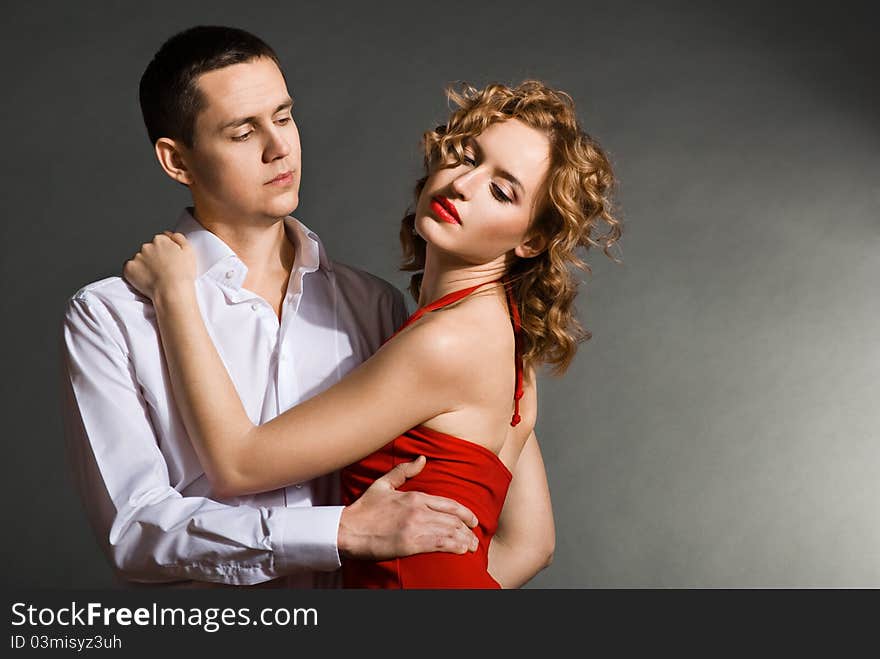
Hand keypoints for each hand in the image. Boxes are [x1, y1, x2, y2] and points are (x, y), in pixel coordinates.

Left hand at [123, 232, 195, 299]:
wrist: (172, 292)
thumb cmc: (182, 274)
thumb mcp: (189, 252)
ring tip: (155, 277)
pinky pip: (130, 269)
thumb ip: (179, 238)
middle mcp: (147, 246)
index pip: (160, 241)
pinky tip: (147, 280)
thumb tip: (170, 234)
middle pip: (148, 250)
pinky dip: (136, 274)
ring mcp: (137, 257)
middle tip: (162, 270)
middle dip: (153, 258)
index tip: (168, 261)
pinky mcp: (129, 268)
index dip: (165, 252)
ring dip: (145, 266)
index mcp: (161, 240)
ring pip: (139, 260)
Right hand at [338, 456, 479, 560]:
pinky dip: (455, 547)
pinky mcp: (410, 543)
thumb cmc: (364, 509)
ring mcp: (415, 527)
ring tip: (471, 547)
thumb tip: (423, 459)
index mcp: (415, 496)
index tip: (474, 521)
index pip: (449, 505)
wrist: (347, 530)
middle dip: (468, 530)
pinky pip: (440, 544)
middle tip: (474, 539)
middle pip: (453, 520)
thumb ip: (405, 471)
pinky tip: (461, 551)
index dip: (466, 514)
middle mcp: (419, 510)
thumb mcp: (383, 484)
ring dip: (465, 541)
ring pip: (450, 532)